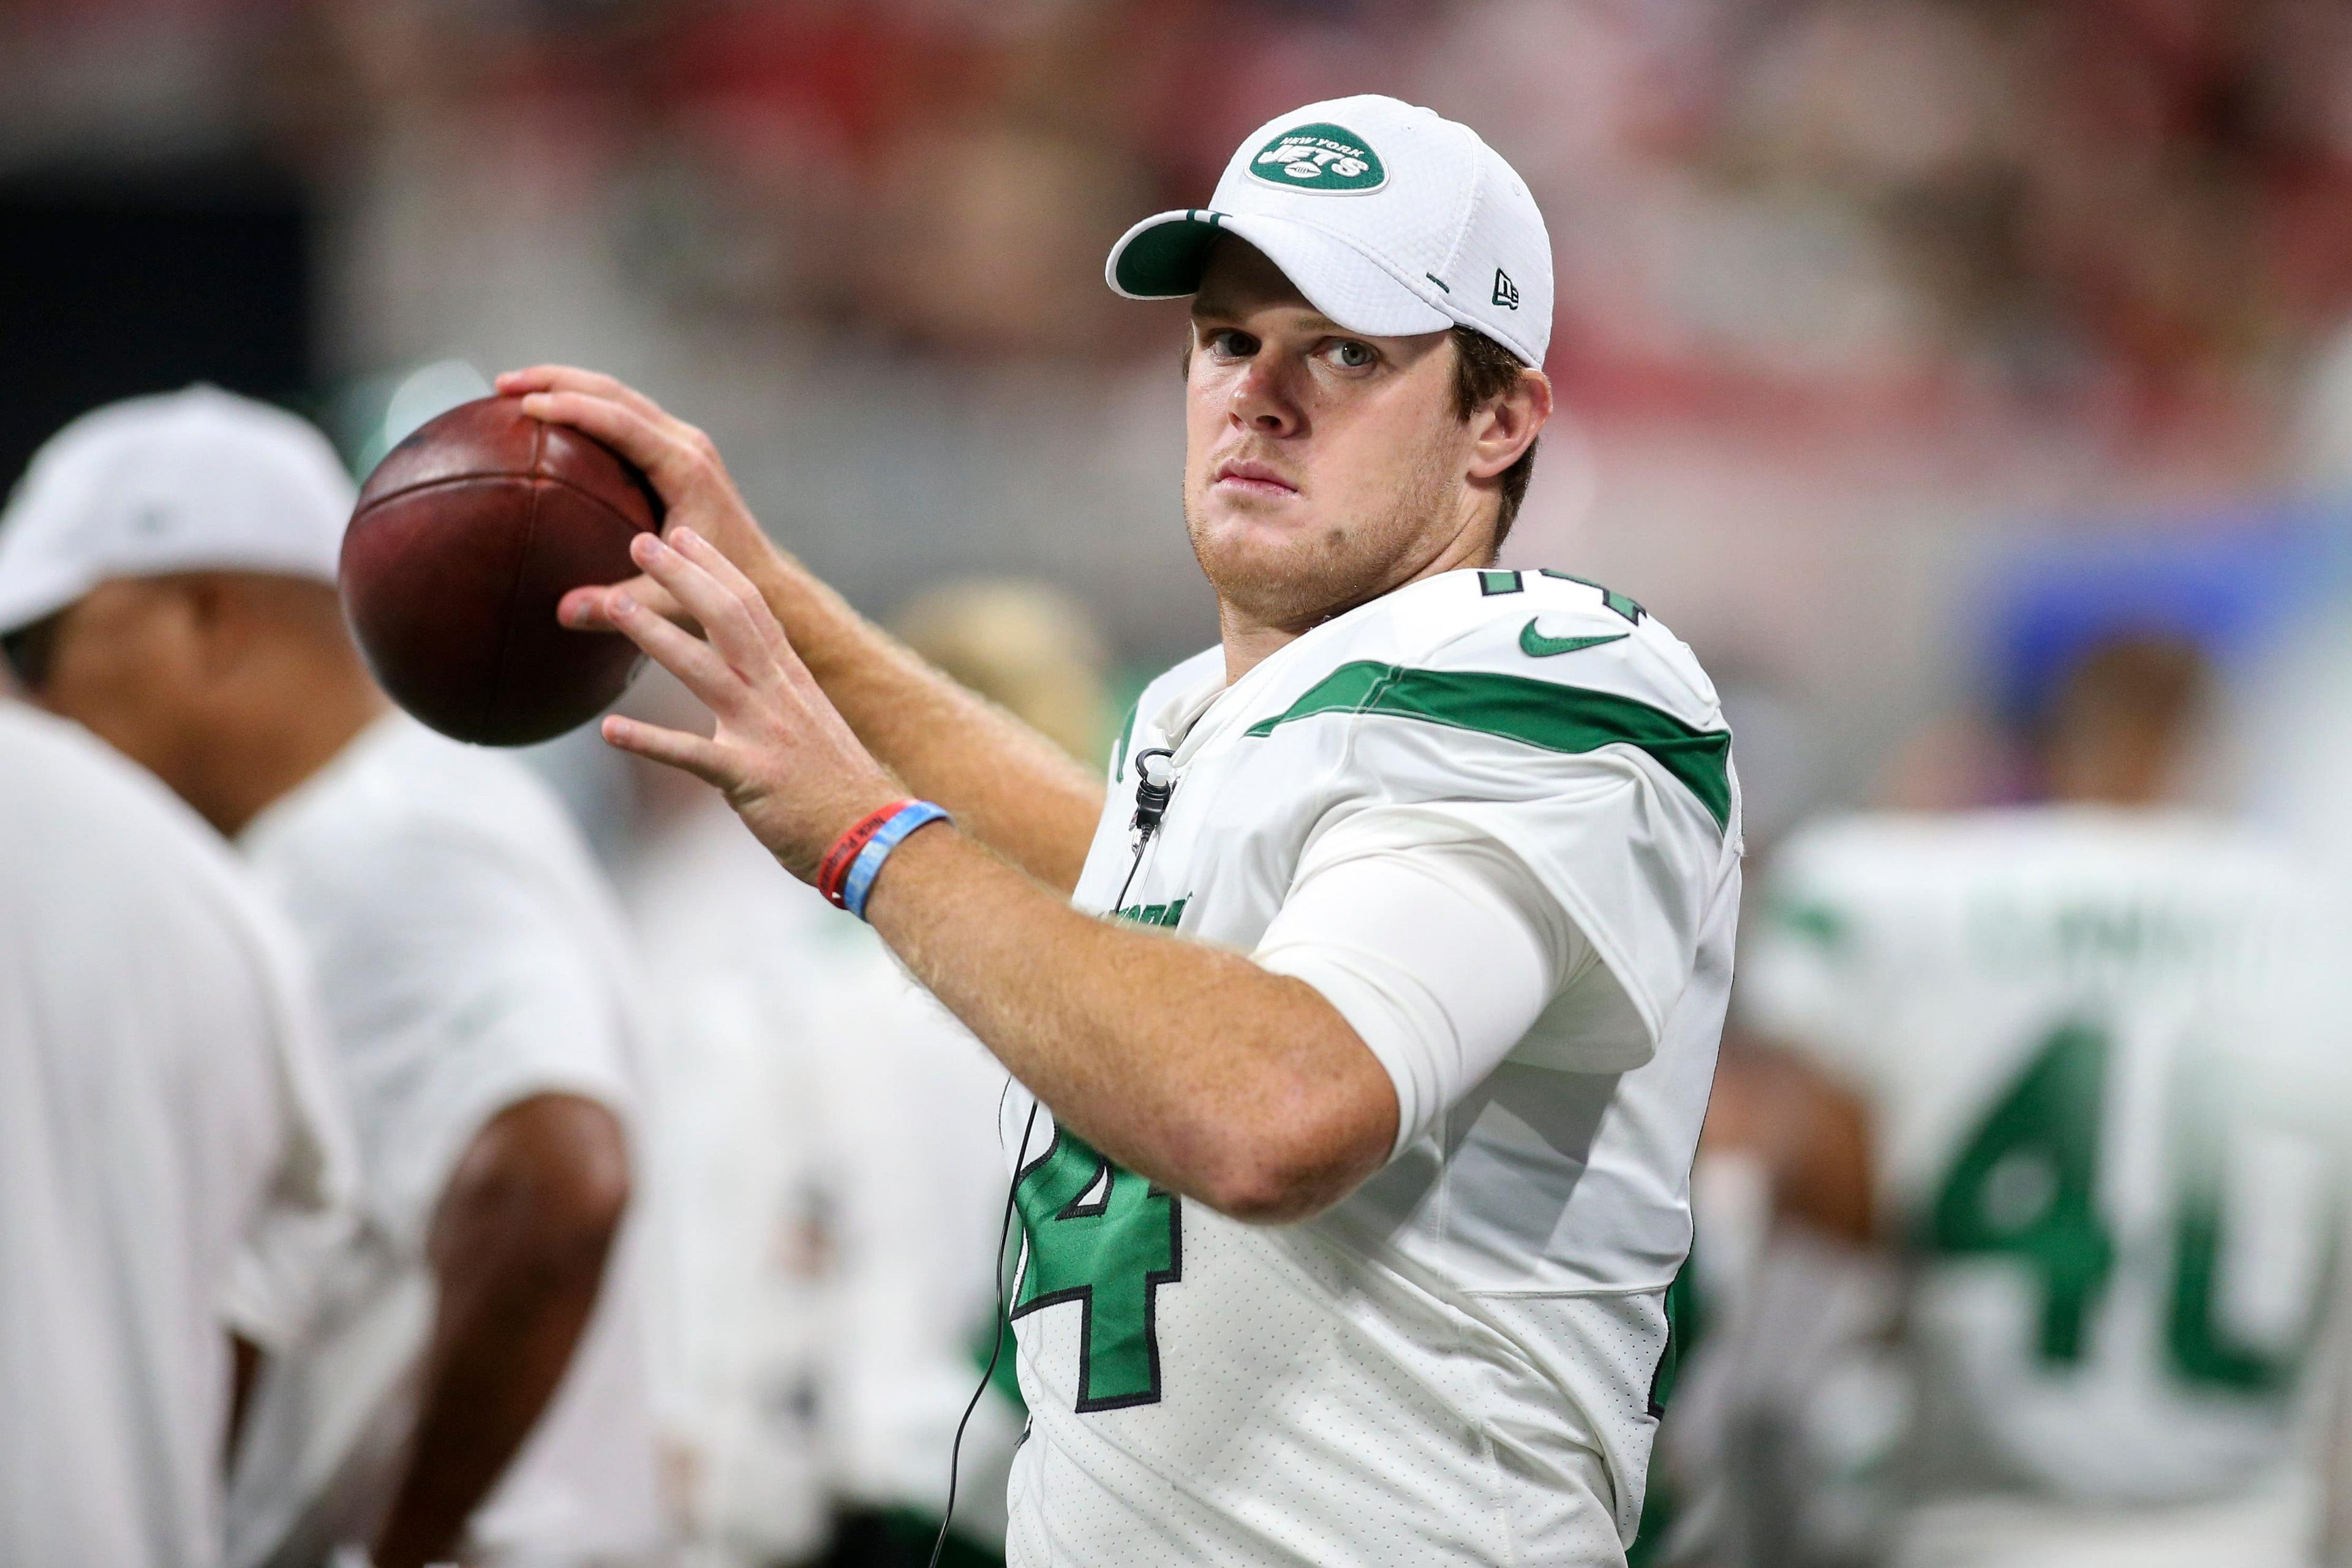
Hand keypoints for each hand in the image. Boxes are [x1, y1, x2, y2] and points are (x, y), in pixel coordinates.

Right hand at [492, 366, 783, 632]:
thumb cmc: (720, 589)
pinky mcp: (677, 451)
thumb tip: (564, 612)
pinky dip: (586, 406)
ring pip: (619, 397)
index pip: (620, 421)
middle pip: (615, 394)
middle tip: (504, 384)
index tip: (525, 405)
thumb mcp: (669, 600)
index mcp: (685, 468)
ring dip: (567, 386)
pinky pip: (626, 415)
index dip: (571, 407)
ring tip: (516, 390)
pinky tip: (551, 417)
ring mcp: (684, 443)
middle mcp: (687, 445)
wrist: (764, 578)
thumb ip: (620, 606)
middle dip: (557, 381)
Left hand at [598, 525, 902, 878]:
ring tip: (612, 605)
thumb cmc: (836, 787)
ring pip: (703, 669)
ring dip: (655, 634)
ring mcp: (765, 733)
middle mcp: (777, 694)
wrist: (873, 837)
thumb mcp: (807, 724)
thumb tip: (740, 677)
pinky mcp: (750, 777)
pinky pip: (692, 755)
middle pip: (727, 617)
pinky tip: (608, 731)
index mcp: (790, 679)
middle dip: (682, 576)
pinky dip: (649, 742)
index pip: (751, 605)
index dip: (713, 565)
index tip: (679, 532)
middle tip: (639, 541)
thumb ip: (772, 696)